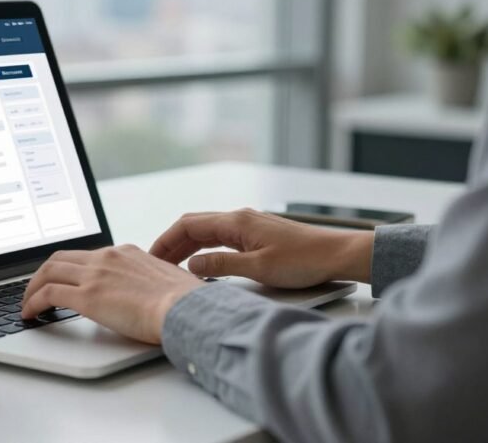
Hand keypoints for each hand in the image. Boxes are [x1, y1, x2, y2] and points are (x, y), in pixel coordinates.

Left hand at [20, 245, 204, 343]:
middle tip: (35, 289)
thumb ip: (145, 282)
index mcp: (125, 253)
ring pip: (49, 271)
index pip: (86, 255)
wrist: (185, 308)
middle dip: (42, 274)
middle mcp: (107, 257)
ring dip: (33, 287)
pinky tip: (30, 313)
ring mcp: (95, 274)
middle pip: (60, 258)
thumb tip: (143, 295)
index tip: (61, 279)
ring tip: (27, 304)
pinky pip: (49, 293)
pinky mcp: (88, 296)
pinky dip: (33, 302)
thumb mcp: (163, 281)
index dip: (67, 268)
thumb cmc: (183, 302)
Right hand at [149, 209, 373, 287]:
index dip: (166, 240)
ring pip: (206, 232)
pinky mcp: (256, 235)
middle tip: (154, 263)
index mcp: (236, 222)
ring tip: (171, 266)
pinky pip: (220, 238)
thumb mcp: (259, 269)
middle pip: (194, 226)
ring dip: (186, 246)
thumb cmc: (304, 260)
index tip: (151, 257)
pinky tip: (201, 264)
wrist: (336, 254)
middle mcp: (239, 218)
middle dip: (171, 243)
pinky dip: (204, 249)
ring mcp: (248, 225)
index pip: (189, 225)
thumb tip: (192, 266)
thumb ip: (222, 266)